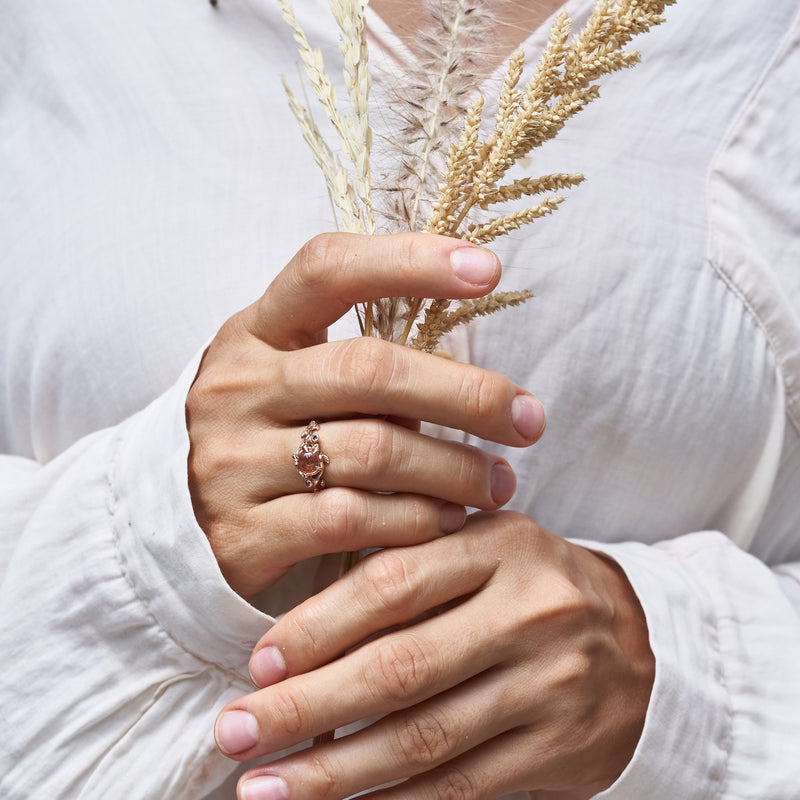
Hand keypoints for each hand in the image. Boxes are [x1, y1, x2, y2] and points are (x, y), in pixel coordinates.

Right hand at [185, 233, 545, 596]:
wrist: (182, 520)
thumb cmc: (269, 435)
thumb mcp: (295, 378)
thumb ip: (365, 367)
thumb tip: (478, 381)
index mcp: (254, 332)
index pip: (328, 269)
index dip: (409, 261)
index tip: (489, 270)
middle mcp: (236, 387)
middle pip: (370, 370)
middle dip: (466, 394)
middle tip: (529, 420)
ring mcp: (231, 461)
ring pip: (372, 452)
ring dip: (454, 469)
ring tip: (498, 484)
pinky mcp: (242, 533)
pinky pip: (351, 520)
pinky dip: (415, 522)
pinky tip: (449, 521)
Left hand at [215, 512, 654, 799]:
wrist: (633, 635)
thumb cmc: (529, 583)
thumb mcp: (482, 548)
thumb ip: (411, 564)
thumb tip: (299, 629)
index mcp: (500, 546)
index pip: (392, 585)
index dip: (318, 626)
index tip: (260, 663)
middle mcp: (530, 611)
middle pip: (400, 668)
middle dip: (308, 707)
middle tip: (237, 731)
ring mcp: (551, 684)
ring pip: (424, 739)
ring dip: (335, 772)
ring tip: (265, 787)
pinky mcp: (563, 748)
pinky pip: (463, 787)